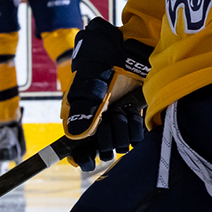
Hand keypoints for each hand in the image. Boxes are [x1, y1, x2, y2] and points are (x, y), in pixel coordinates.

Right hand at [62, 17, 149, 164]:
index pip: (77, 150)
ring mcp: (115, 123)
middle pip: (102, 151)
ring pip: (120, 145)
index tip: (89, 162)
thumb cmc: (103, 63)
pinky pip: (135, 138)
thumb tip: (76, 137)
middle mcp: (97, 125)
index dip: (82, 158)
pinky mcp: (132, 119)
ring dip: (123, 129)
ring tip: (122, 110)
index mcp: (80, 118)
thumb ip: (83, 111)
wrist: (129, 49)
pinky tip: (132, 111)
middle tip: (110, 116)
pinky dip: (135, 126)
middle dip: (108, 138)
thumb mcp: (89, 84)